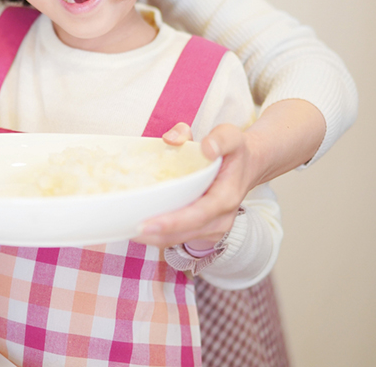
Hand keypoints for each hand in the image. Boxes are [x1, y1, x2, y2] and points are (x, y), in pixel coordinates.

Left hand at [134, 123, 251, 248]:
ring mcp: (213, 229)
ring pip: (179, 240)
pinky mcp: (203, 231)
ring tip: (127, 228)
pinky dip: (158, 234)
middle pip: (184, 233)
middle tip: (128, 227)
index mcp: (226, 197)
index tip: (148, 223)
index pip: (198, 214)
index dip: (173, 221)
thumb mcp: (231, 135)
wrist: (248, 166)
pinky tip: (137, 226)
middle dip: (155, 234)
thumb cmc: (235, 151)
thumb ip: (217, 137)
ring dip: (153, 238)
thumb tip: (191, 143)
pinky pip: (178, 237)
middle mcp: (221, 219)